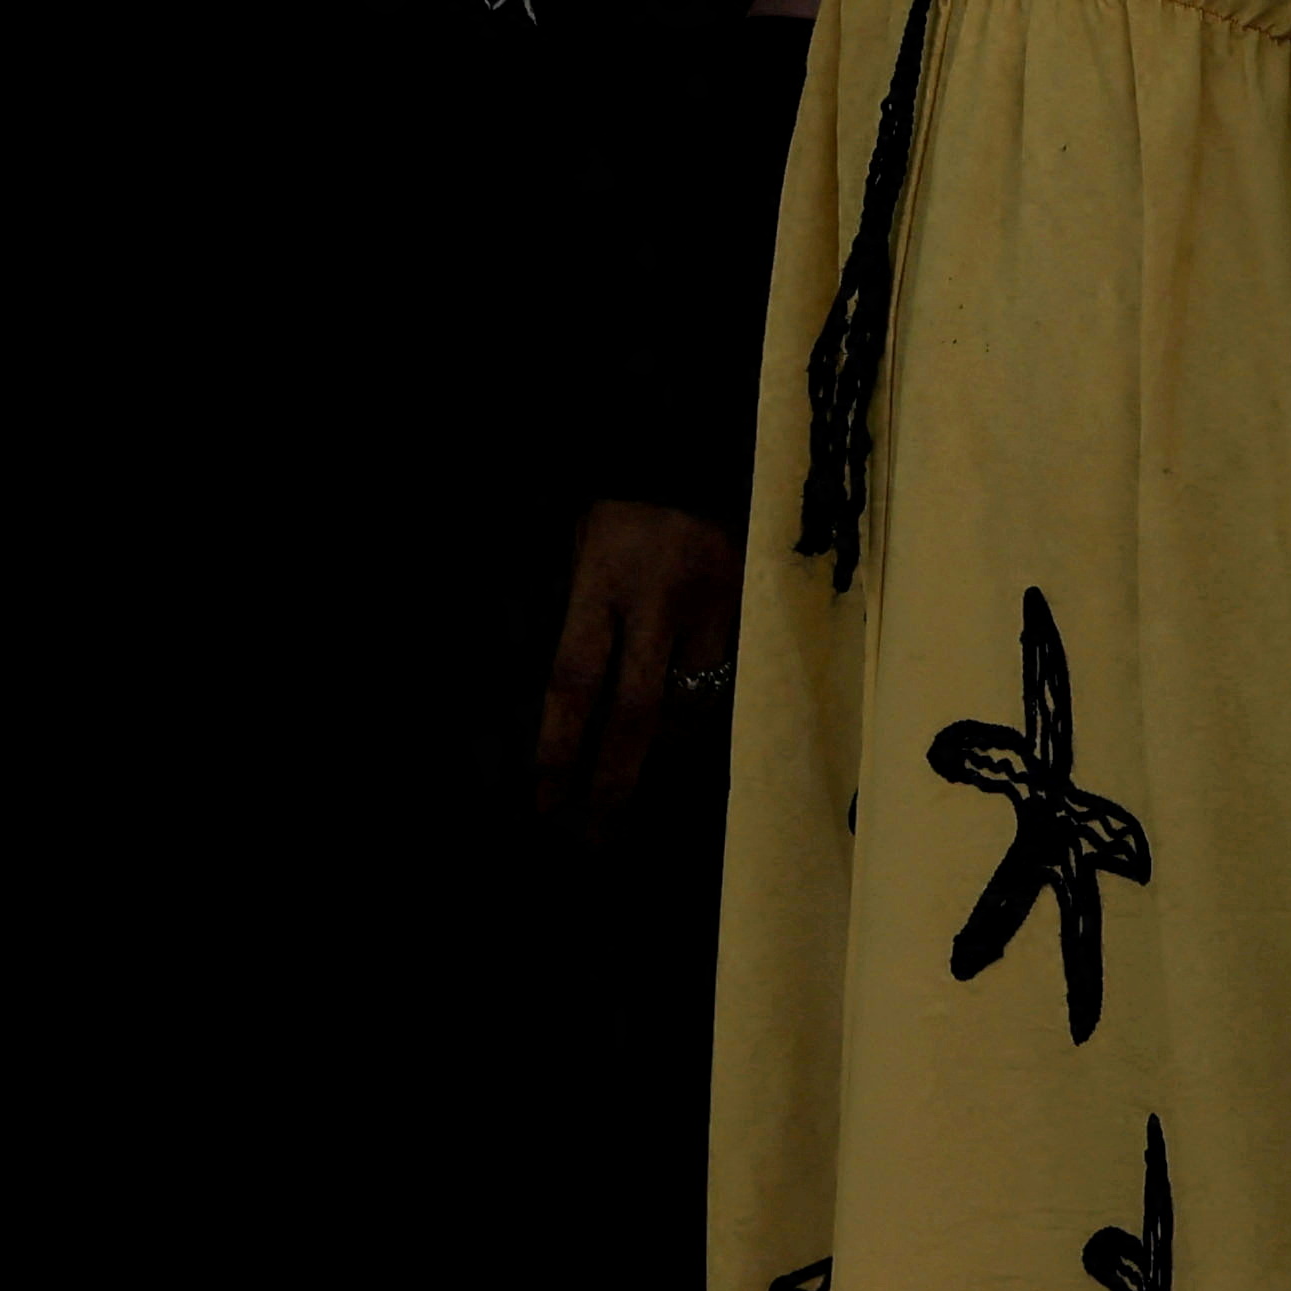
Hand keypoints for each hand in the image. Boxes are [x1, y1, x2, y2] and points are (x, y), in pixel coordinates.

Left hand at [529, 497, 742, 825]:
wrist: (685, 458)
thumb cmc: (613, 517)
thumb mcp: (574, 562)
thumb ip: (577, 633)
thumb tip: (569, 728)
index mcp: (601, 582)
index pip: (575, 681)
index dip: (559, 748)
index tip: (546, 800)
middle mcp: (658, 599)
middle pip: (636, 710)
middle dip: (614, 779)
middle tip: (592, 832)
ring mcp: (709, 605)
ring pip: (688, 705)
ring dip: (658, 754)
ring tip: (628, 788)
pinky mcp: (744, 607)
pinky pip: (720, 684)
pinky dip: (693, 718)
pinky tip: (672, 743)